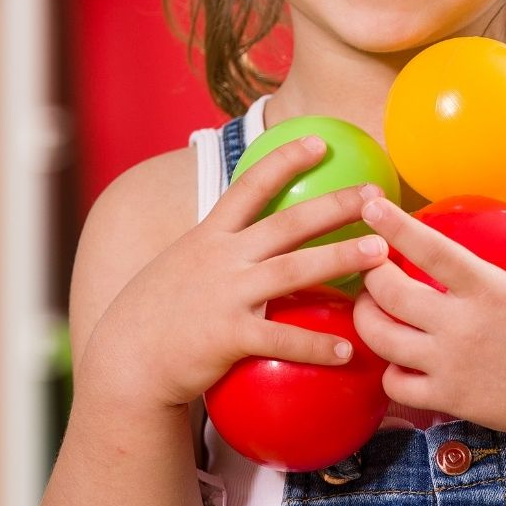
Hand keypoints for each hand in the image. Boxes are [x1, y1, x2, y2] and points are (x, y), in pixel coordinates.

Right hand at [79, 136, 391, 411]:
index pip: (250, 186)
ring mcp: (225, 295)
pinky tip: (349, 350)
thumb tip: (252, 238)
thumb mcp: (180, 265)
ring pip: (294, 270)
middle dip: (336, 205)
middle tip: (377, 196)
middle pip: (288, 223)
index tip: (320, 141)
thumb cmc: (157, 316)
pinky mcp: (229, 336)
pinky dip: (317, 345)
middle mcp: (221, 259)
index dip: (285, 160)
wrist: (124, 364)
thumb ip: (216, 250)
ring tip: (381, 254)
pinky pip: (283, 338)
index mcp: (209, 237)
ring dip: (341, 259)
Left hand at [354, 183, 505, 440]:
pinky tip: (398, 359)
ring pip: (382, 339)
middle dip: (369, 273)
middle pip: (390, 294)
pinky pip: (395, 385)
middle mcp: (463, 326)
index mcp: (490, 290)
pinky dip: (389, 370)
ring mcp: (451, 365)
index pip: (432, 251)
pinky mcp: (447, 398)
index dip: (396, 226)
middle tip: (370, 264)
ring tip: (371, 306)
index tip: (371, 207)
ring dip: (366, 317)